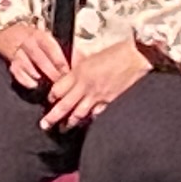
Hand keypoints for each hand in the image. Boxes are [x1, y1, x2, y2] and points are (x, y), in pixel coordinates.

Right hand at [0, 20, 67, 90]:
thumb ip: (56, 48)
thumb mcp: (43, 36)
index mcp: (39, 35)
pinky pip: (18, 73)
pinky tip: (34, 85)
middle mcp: (28, 43)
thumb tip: (74, 60)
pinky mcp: (10, 62)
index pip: (51, 48)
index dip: (59, 61)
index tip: (67, 71)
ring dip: (39, 77)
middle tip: (60, 82)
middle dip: (52, 72)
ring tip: (49, 86)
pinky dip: (26, 80)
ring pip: (29, 67)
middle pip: (40, 59)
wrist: (4, 30)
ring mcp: (17, 53)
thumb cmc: (29, 35)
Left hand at [40, 39, 157, 129]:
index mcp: (78, 72)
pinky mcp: (109, 102)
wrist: (136, 56)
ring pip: (78, 114)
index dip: (51, 97)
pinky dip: (89, 120)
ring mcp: (97, 96)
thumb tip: (71, 72)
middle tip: (44, 125)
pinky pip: (96, 115)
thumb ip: (79, 66)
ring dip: (69, 123)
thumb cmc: (116, 52)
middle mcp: (85, 86)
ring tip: (63, 129)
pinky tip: (86, 124)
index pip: (58, 89)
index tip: (49, 101)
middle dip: (52, 117)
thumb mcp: (91, 56)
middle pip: (64, 105)